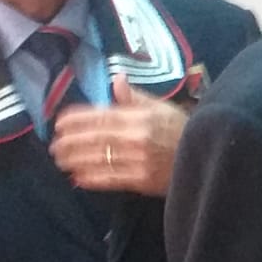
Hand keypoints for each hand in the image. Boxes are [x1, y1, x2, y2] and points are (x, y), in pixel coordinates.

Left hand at [50, 77, 188, 195]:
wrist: (208, 157)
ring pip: (99, 160)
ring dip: (76, 160)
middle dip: (70, 142)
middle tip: (53, 146)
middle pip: (94, 139)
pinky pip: (111, 180)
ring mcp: (138, 161)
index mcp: (139, 117)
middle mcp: (136, 138)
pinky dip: (93, 179)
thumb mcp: (162, 107)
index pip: (100, 116)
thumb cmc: (183, 130)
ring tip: (61, 161)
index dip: (77, 120)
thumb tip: (116, 79)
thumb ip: (135, 96)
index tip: (59, 123)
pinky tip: (79, 179)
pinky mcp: (142, 181)